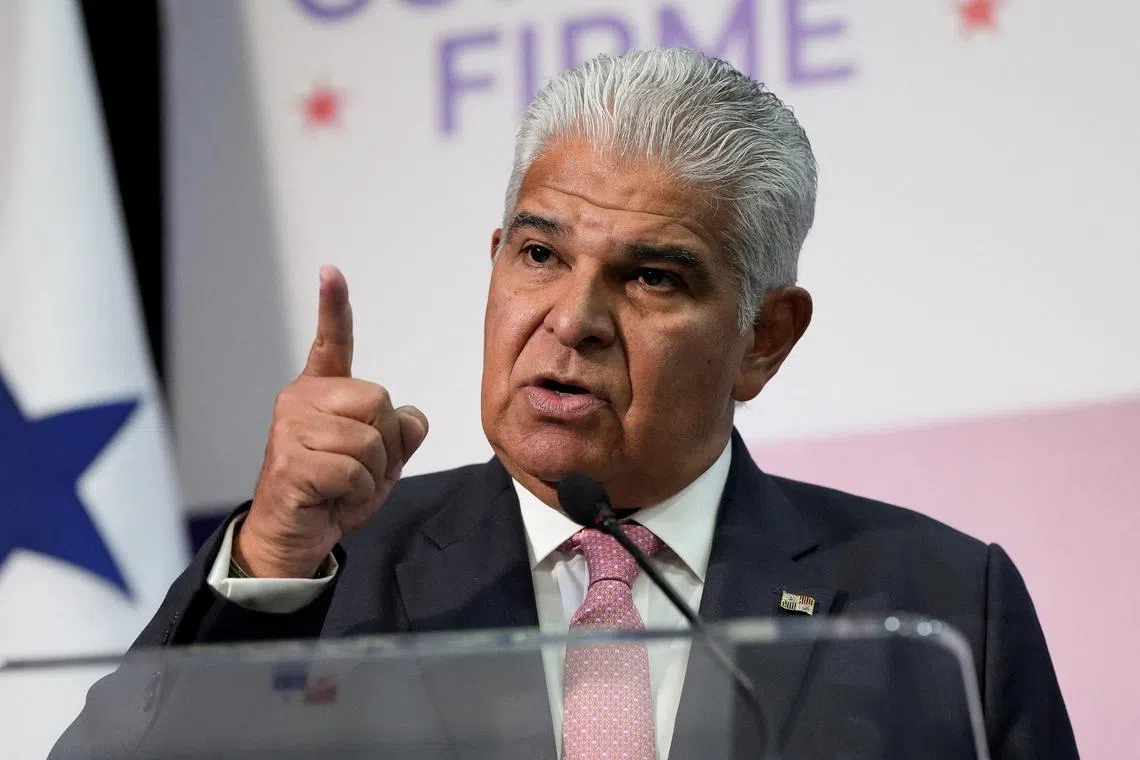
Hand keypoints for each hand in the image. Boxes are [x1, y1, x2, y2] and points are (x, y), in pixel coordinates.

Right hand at [234, 266, 428, 577]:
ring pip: (369, 439)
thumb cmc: (336, 492)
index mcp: (323, 391)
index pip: (333, 342)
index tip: (330, 272)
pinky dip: (356, 492)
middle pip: (379, 400)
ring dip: (370, 473)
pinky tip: (332, 497)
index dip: (334, 307)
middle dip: (384, 443)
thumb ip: (401, 432)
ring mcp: (291, 427)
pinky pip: (353, 470)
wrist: (297, 537)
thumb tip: (410, 417)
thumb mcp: (383, 461)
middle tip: (356, 468)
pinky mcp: (289, 460)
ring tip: (342, 484)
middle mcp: (301, 399)